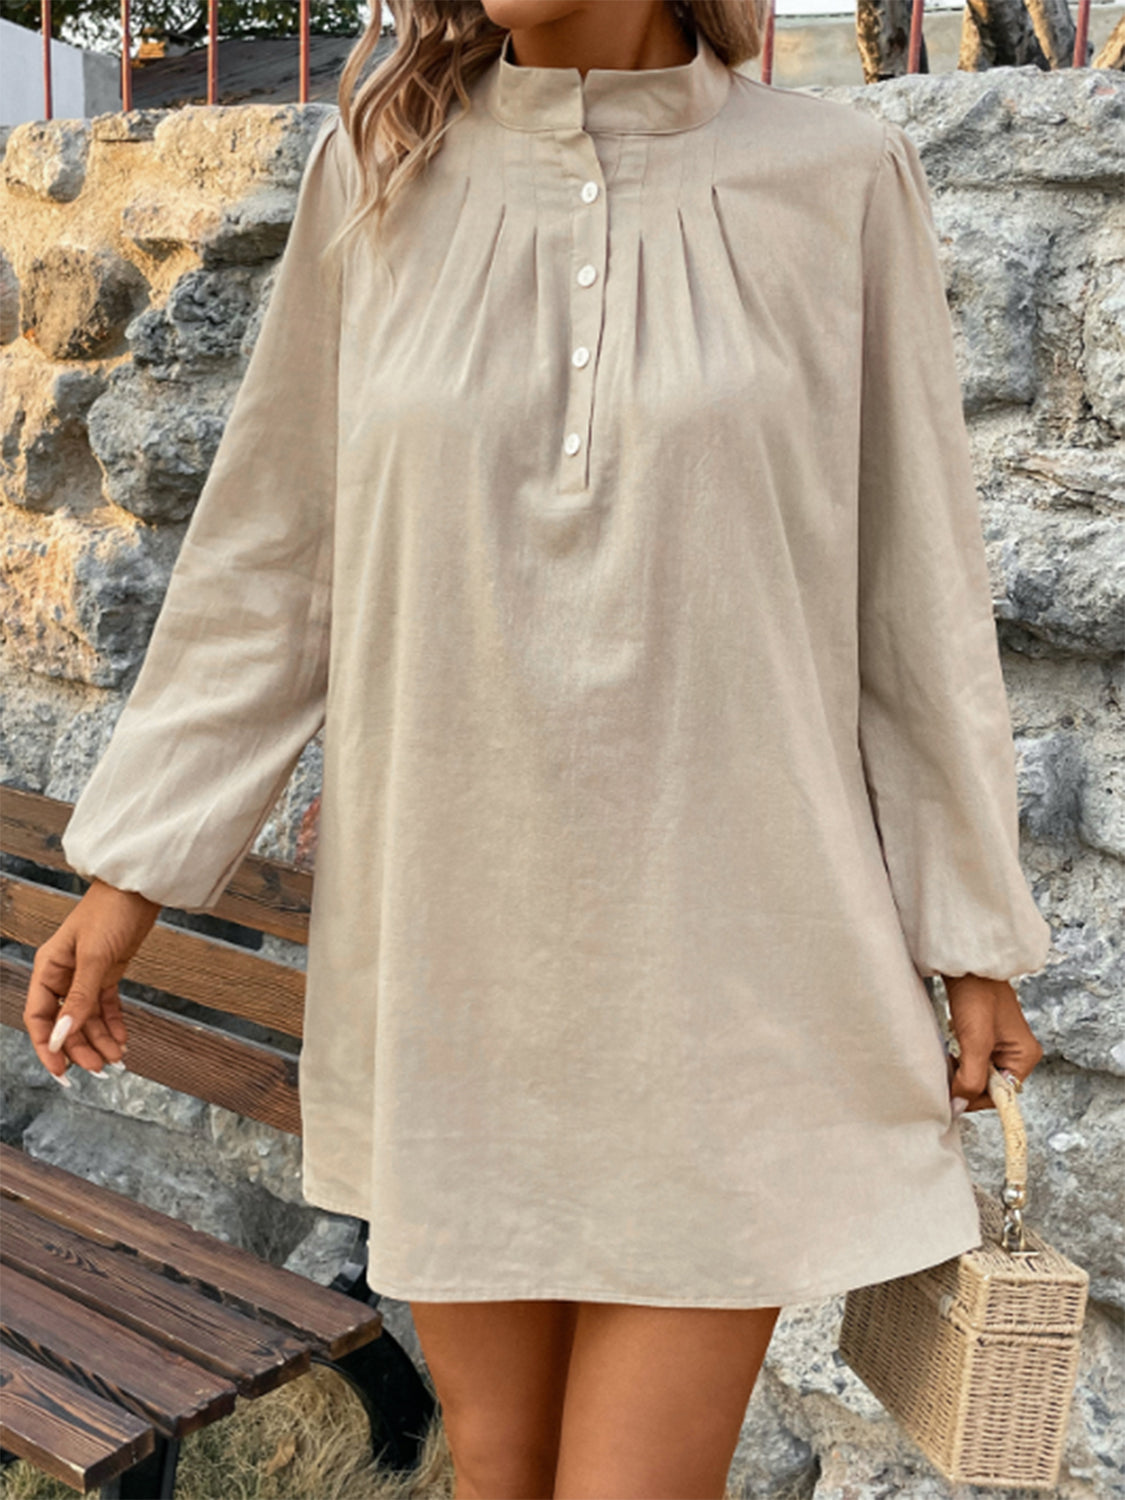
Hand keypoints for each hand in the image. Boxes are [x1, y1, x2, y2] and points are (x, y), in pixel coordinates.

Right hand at [24, 878, 161, 1084]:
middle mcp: (64, 974)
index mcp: (49, 968)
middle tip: (100, 1069)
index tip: (62, 1071)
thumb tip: (61, 1035)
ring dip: (100, 1040)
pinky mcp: (108, 972)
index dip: (47, 1046)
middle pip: (65, 1022)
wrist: (140, 889)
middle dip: (81, 1047)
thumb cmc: (111, 911)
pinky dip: (113, 1025)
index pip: (39, 1016)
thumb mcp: (94, 957)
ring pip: (87, 1018)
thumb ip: (79, 998)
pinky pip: (105, 1006)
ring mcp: (86, 974)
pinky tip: (122, 1041)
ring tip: (117, 1059)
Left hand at [942, 972, 1043, 1115]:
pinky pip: (973, 1061)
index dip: (975, 1099)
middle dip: (967, 1084)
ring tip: (947, 1063)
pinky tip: (950, 1054)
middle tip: (947, 1077)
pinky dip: (960, 1062)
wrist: (966, 967)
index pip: (1000, 1095)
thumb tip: (959, 1105)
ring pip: (979, 1074)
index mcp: (1024, 1057)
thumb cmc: (977, 995)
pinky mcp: (987, 1039)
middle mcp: (1017, 1054)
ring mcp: (1002, 1046)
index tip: (953, 1099)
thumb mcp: (975, 1042)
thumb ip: (970, 1077)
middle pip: (990, 1086)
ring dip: (961, 1073)